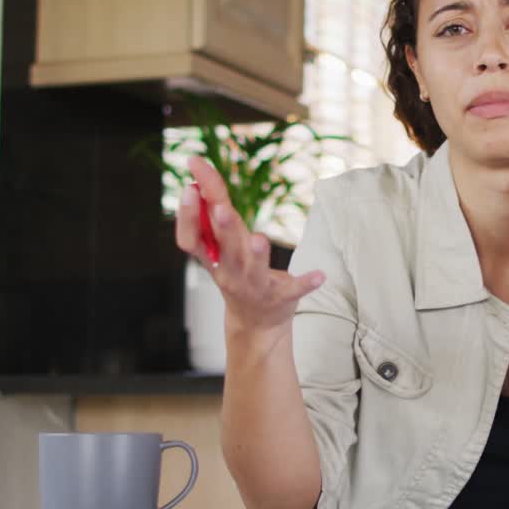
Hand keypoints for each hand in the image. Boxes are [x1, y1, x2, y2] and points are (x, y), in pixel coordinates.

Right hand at [175, 155, 324, 333]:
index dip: (188, 212)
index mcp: (213, 257)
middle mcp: (231, 271)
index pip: (193, 234)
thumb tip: (197, 183)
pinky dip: (305, 282)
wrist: (255, 325)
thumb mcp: (219, 251)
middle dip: (222, 227)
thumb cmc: (236, 276)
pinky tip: (320, 275)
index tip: (188, 184)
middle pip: (223, 247)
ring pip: (254, 270)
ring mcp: (255, 286)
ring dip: (256, 254)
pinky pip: (294, 290)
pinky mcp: (281, 297)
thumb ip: (210, 220)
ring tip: (260, 238)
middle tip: (220, 207)